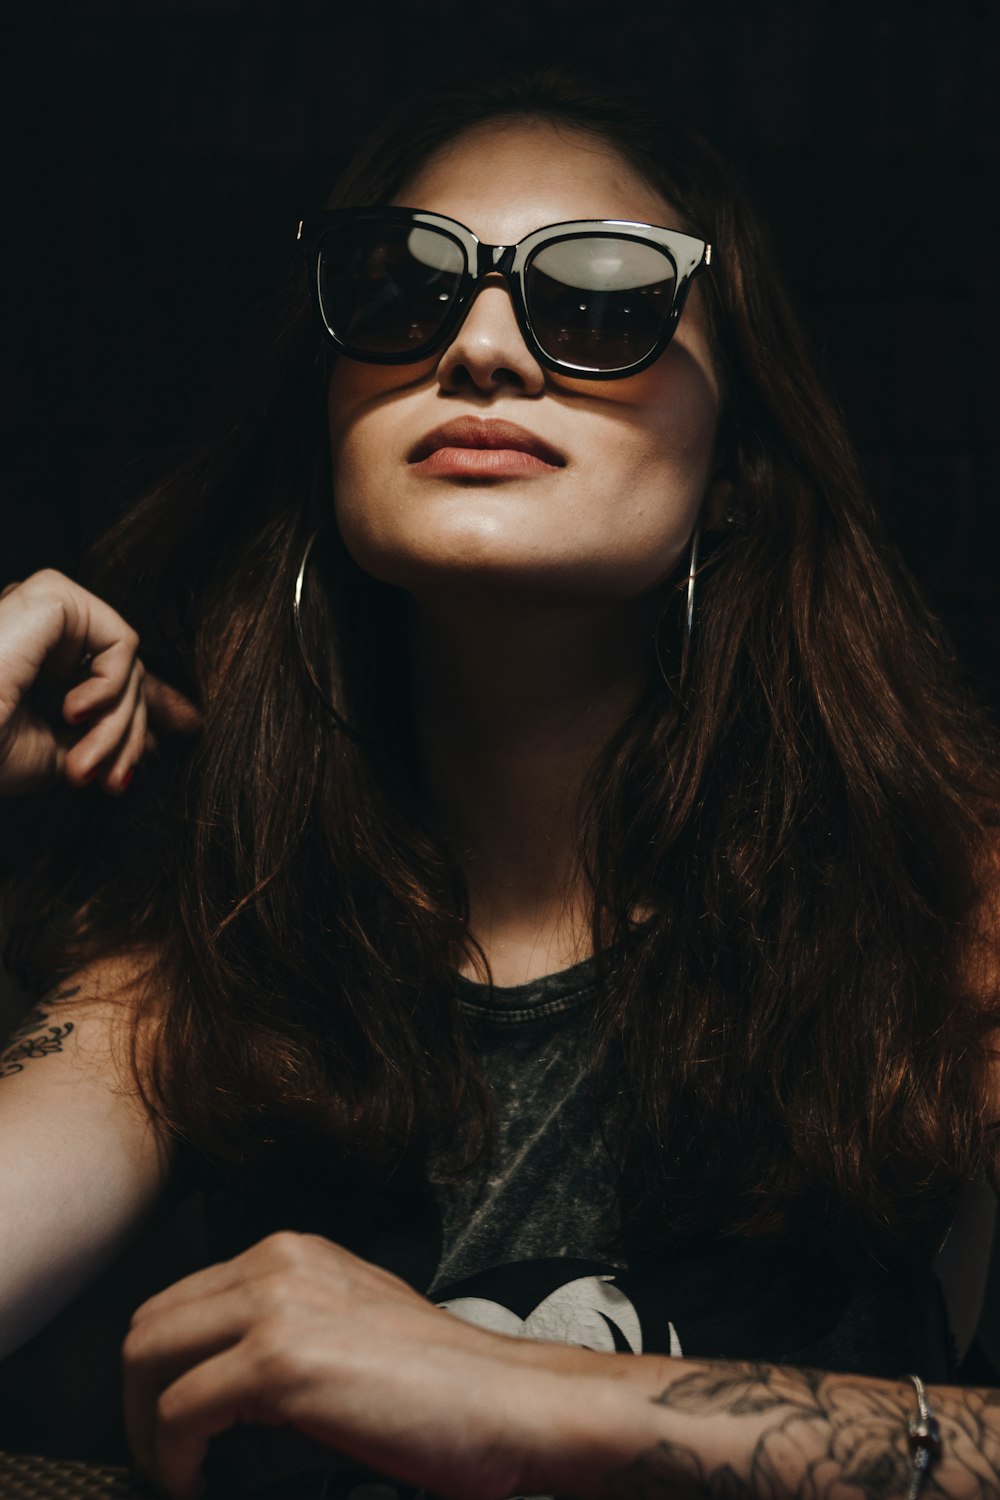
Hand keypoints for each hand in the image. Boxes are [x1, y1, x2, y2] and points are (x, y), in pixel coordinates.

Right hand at [0, 569, 200, 795]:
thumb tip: (163, 730)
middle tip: (112, 782)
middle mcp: (38, 630)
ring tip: (82, 764)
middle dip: (127, 737)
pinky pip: (122, 643)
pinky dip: (111, 688)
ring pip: (128, 664)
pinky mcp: (51, 596)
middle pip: (126, 676)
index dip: (149, 704)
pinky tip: (72, 711)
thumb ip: (108, 733)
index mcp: (34, 660)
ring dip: (117, 726)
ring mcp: (43, 610)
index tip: (191, 727)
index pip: (108, 670)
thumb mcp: (57, 753)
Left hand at [122, 1231, 543, 1499]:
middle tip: (165, 1462)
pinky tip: (203, 1486)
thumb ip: (269, 1357)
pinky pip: (180, 1411)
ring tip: (182, 1476)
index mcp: (291, 1252)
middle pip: (148, 1324)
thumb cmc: (436, 1389)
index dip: (159, 1375)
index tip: (171, 1432)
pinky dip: (175, 1461)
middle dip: (137, 1403)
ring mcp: (276, 1305)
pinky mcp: (280, 1360)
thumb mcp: (342, 1343)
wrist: (505, 1404)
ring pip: (147, 1358)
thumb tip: (200, 1422)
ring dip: (148, 1431)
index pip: (177, 1302)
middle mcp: (276, 1261)